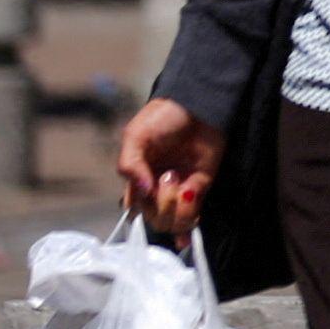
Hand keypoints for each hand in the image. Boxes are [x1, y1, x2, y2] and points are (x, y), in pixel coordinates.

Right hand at [118, 97, 221, 231]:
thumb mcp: (135, 136)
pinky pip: (192, 215)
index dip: (139, 209)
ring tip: (180, 182)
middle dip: (159, 205)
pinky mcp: (199, 188)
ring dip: (174, 208)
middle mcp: (157, 190)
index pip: (133, 210)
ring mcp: (179, 190)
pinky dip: (190, 212)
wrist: (197, 104)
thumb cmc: (163, 117)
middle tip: (167, 176)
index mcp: (138, 180)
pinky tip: (191, 195)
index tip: (144, 193)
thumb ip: (129, 165)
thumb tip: (143, 192)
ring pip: (171, 224)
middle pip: (153, 221)